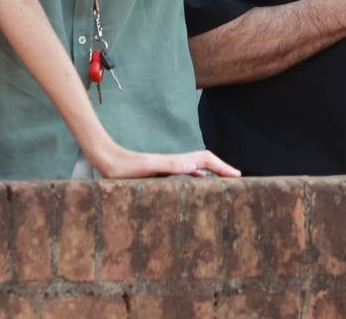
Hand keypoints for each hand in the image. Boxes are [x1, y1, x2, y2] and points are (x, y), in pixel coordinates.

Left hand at [90, 142, 240, 178]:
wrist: (107, 161)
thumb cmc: (124, 168)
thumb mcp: (146, 168)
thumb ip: (169, 165)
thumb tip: (194, 166)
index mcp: (175, 161)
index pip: (206, 161)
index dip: (222, 167)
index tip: (237, 175)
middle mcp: (175, 163)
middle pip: (206, 161)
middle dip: (222, 168)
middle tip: (237, 178)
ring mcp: (169, 167)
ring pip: (198, 168)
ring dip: (213, 173)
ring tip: (224, 183)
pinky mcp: (161, 173)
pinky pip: (187, 174)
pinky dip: (199, 178)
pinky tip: (200, 185)